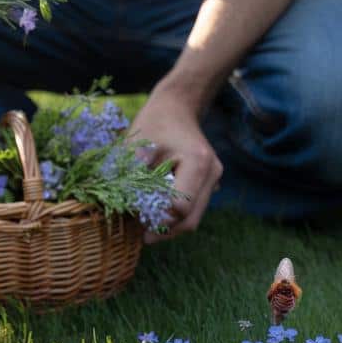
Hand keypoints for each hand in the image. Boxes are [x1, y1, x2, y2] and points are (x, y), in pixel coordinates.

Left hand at [129, 81, 222, 242]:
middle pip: (190, 220)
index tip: (135, 220)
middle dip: (164, 230)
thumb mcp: (137, 147)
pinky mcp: (209, 184)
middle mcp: (212, 173)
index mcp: (198, 162)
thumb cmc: (153, 124)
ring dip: (169, 226)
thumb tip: (127, 211)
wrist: (176, 107)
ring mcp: (214, 180)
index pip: (179, 207)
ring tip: (144, 226)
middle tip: (140, 235)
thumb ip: (133, 179)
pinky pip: (193, 209)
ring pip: (193, 218)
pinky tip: (155, 212)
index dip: (156, 218)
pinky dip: (175, 216)